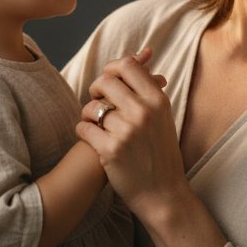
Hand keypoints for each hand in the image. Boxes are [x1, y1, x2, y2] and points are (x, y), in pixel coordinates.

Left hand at [76, 48, 187, 218]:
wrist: (163, 194)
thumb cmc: (160, 152)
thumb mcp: (162, 115)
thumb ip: (149, 84)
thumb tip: (142, 52)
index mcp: (158, 100)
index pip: (127, 66)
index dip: (111, 69)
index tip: (108, 81)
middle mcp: (143, 112)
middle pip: (104, 82)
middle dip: (96, 91)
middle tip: (98, 103)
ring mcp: (127, 131)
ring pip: (91, 107)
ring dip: (88, 115)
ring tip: (96, 124)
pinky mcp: (110, 150)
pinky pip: (83, 128)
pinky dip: (83, 132)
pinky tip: (91, 139)